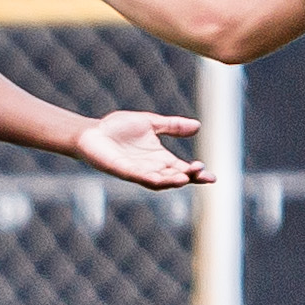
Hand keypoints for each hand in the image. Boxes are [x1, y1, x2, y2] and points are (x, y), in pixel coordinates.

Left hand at [73, 111, 212, 189]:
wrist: (92, 132)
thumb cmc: (117, 129)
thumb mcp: (151, 123)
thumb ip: (173, 126)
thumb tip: (198, 126)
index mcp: (160, 159)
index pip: (183, 169)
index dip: (197, 174)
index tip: (213, 177)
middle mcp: (152, 168)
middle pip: (175, 177)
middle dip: (190, 177)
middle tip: (205, 175)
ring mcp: (138, 171)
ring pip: (160, 181)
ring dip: (173, 181)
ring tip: (187, 178)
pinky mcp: (123, 171)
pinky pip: (140, 177)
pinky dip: (152, 179)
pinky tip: (161, 178)